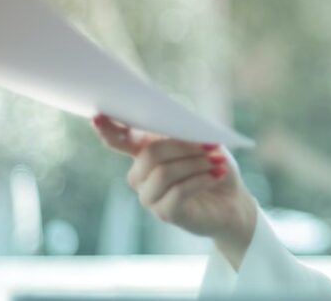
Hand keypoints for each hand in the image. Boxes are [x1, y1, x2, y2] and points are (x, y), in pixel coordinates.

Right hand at [91, 113, 256, 266]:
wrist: (232, 202)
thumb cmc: (214, 167)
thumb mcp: (204, 144)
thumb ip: (185, 133)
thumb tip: (176, 123)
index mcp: (145, 152)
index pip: (120, 140)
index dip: (108, 130)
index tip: (98, 117)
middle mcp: (141, 175)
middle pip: (149, 154)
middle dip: (183, 147)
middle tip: (212, 145)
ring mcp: (150, 196)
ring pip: (163, 173)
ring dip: (195, 164)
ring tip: (218, 161)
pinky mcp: (164, 213)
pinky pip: (177, 192)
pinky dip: (200, 180)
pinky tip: (216, 175)